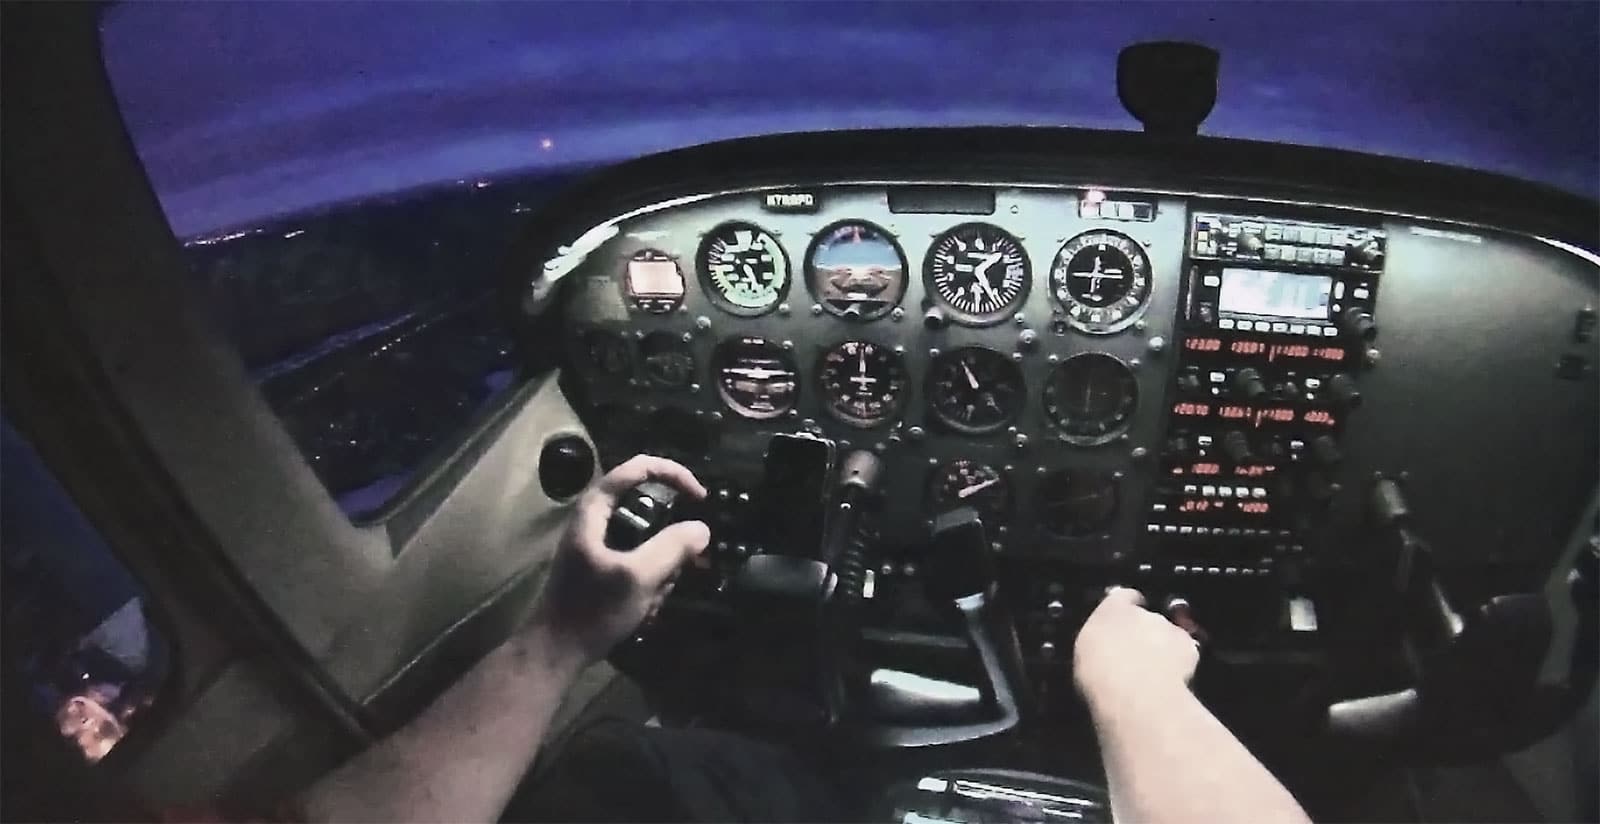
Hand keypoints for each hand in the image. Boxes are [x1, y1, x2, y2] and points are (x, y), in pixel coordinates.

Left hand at [529, 455, 709, 664]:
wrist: (556, 651)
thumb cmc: (591, 609)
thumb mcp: (637, 577)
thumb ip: (671, 549)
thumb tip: (701, 528)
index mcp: (595, 509)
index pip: (638, 468)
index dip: (673, 474)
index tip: (700, 497)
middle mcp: (596, 521)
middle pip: (649, 510)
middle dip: (669, 542)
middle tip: (683, 567)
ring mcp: (600, 546)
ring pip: (648, 543)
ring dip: (661, 570)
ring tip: (653, 600)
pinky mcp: (604, 569)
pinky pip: (640, 565)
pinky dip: (650, 584)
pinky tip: (644, 610)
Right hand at [1073, 587, 1198, 706]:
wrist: (1136, 695)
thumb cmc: (1099, 678)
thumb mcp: (1085, 658)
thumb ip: (1097, 645)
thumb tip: (1102, 649)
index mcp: (1109, 611)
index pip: (1120, 597)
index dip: (1124, 607)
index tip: (1122, 620)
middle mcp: (1142, 613)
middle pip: (1146, 617)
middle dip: (1143, 632)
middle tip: (1134, 658)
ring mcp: (1168, 629)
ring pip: (1167, 634)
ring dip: (1163, 647)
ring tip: (1154, 673)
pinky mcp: (1189, 647)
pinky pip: (1185, 652)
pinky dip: (1181, 662)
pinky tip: (1171, 680)